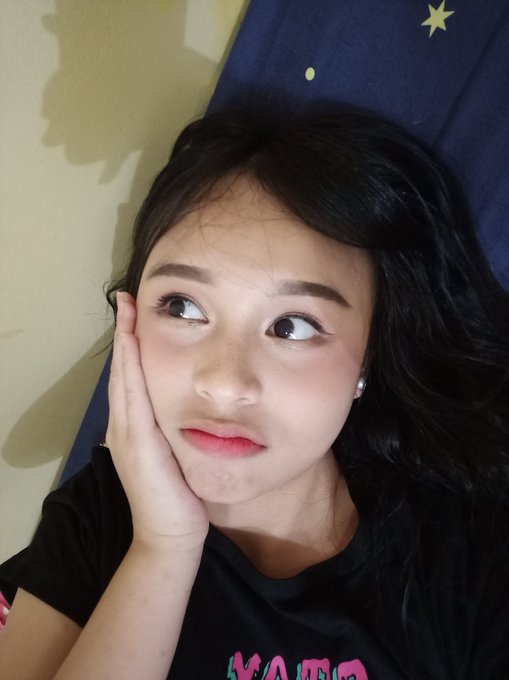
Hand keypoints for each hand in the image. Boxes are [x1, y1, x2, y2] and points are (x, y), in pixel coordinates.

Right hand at [106, 292, 208, 553]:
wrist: (171, 536)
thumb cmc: (179, 497)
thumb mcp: (178, 455)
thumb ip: (178, 430)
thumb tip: (195, 408)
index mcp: (135, 426)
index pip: (133, 376)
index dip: (133, 344)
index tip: (137, 313)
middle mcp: (125, 424)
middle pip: (123, 369)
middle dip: (125, 333)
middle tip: (127, 298)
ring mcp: (126, 431)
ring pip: (123, 376)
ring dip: (125, 340)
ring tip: (128, 308)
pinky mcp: (136, 440)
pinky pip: (132, 393)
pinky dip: (130, 365)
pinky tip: (133, 341)